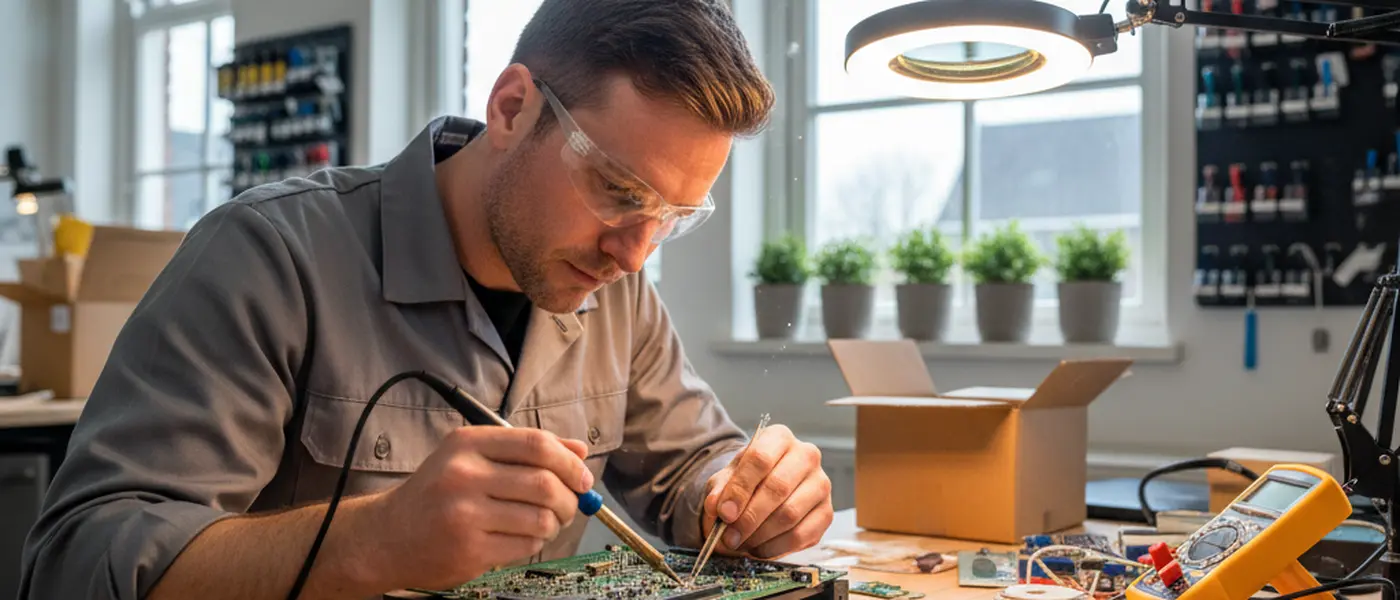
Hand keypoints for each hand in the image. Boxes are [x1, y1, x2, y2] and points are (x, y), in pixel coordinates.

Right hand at [365, 427, 593, 590]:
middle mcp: (464, 475)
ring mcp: (465, 514)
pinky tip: (522, 537)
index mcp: (467, 444)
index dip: (569, 462)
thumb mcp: (472, 458)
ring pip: (541, 518)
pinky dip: (535, 542)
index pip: (535, 444)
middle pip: (544, 483)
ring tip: (545, 522)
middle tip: (571, 505)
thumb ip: (525, 451)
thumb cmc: (436, 493)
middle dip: (570, 497)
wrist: (387, 536)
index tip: (582, 476)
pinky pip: (526, 545)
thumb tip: (579, 451)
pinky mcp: (469, 550)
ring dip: (555, 523)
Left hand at [701, 425, 833, 558]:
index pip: (760, 459)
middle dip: (749, 517)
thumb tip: (717, 507)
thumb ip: (719, 490)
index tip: (724, 513)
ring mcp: (821, 484)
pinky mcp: (827, 513)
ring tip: (741, 542)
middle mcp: (806, 456)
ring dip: (760, 535)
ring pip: (790, 514)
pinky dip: (775, 547)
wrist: (765, 491)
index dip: (740, 489)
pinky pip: (801, 535)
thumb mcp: (725, 479)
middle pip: (778, 487)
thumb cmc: (746, 481)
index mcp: (779, 438)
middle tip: (730, 536)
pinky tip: (759, 548)